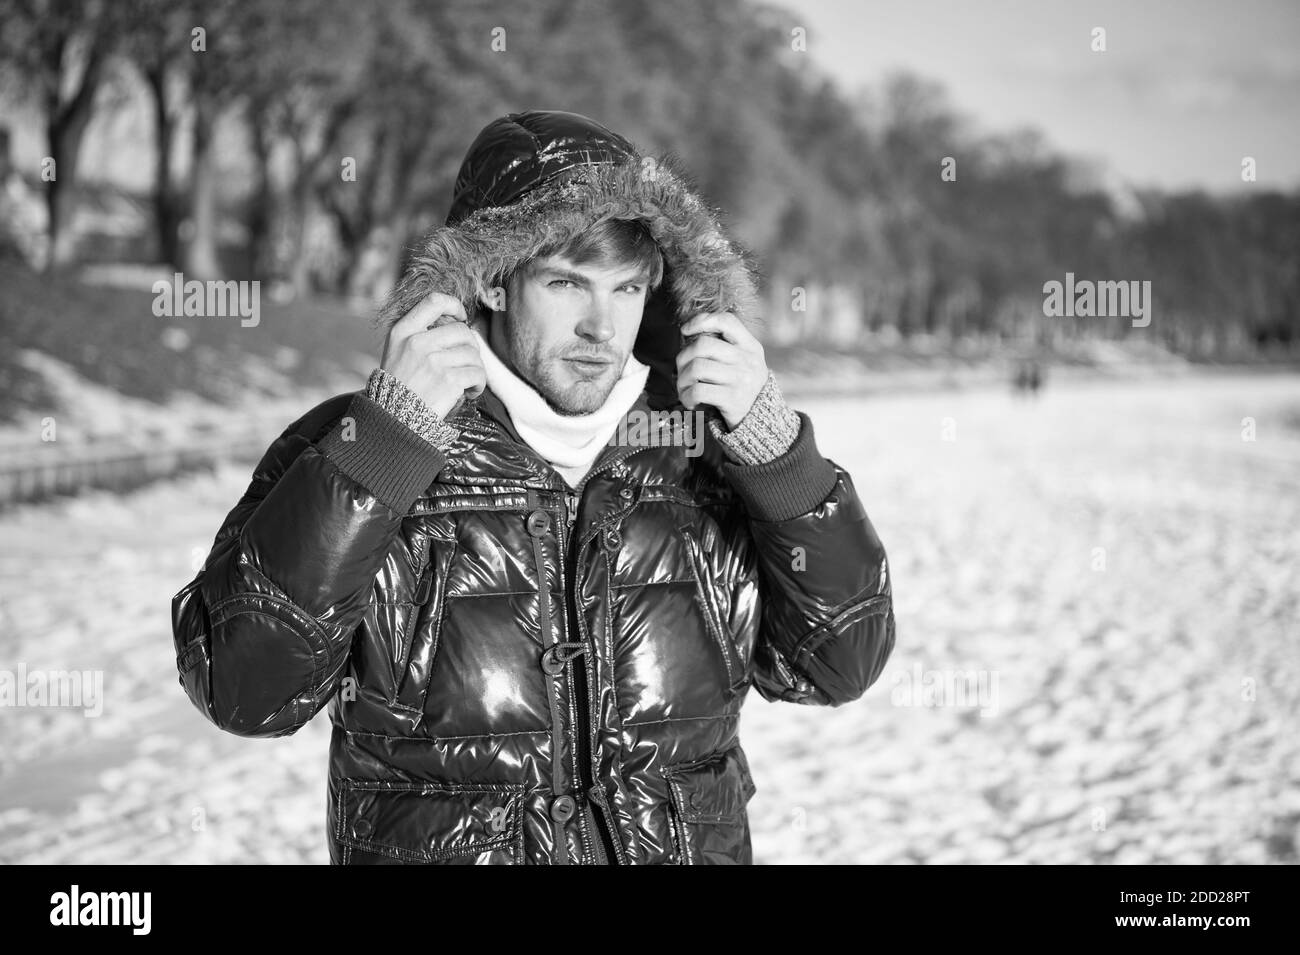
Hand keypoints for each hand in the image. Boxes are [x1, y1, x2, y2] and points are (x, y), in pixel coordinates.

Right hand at [379, 293, 485, 419]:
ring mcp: (433, 361)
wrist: (393, 420)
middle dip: (471, 348)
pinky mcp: (449, 380)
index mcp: (403, 331)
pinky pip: (477, 373)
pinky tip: (468, 392)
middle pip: (462, 331)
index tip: (461, 317)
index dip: (454, 305)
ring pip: (473, 354)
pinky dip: (478, 384)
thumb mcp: (397, 351)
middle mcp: (417, 343)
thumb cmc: (399, 387)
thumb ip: (420, 334)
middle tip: (465, 364)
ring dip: (475, 369)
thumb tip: (456, 323)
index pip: (434, 301)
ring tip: (465, 382)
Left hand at [675, 312, 767, 428]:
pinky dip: (687, 397)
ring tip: (684, 388)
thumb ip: (724, 346)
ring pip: (697, 367)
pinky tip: (691, 402)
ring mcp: (741, 379)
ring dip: (682, 380)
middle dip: (683, 357)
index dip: (702, 320)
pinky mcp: (732, 399)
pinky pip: (697, 391)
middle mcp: (747, 359)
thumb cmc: (742, 386)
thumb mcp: (744, 361)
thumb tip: (688, 333)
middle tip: (681, 371)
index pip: (726, 321)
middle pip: (703, 345)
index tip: (685, 330)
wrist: (761, 420)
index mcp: (750, 346)